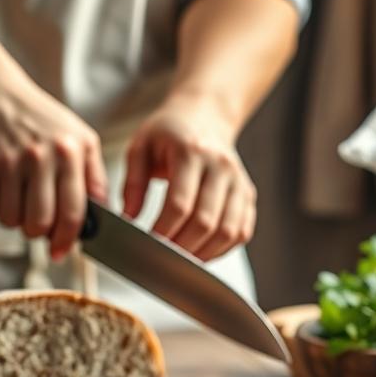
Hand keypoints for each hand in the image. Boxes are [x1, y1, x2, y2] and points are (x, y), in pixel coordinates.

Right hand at [0, 53, 106, 259]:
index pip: (73, 212)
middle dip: (36, 231)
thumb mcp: (77, 137)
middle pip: (39, 224)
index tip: (62, 251)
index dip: (68, 239)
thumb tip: (102, 217)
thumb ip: (93, 177)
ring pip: (10, 219)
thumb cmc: (35, 117)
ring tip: (13, 193)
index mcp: (70, 152)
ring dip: (11, 216)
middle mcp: (41, 156)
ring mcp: (8, 160)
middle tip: (33, 219)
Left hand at [122, 94, 256, 260]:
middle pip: (205, 222)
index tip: (146, 245)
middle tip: (161, 260)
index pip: (180, 204)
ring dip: (203, 254)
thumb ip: (132, 183)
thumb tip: (127, 218)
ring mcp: (239, 181)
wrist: (205, 115)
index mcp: (192, 151)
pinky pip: (242, 231)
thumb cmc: (169, 132)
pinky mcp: (248, 194)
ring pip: (227, 231)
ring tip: (180, 262)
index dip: (163, 231)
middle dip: (181, 248)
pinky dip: (222, 249)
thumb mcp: (140, 147)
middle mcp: (221, 166)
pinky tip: (202, 252)